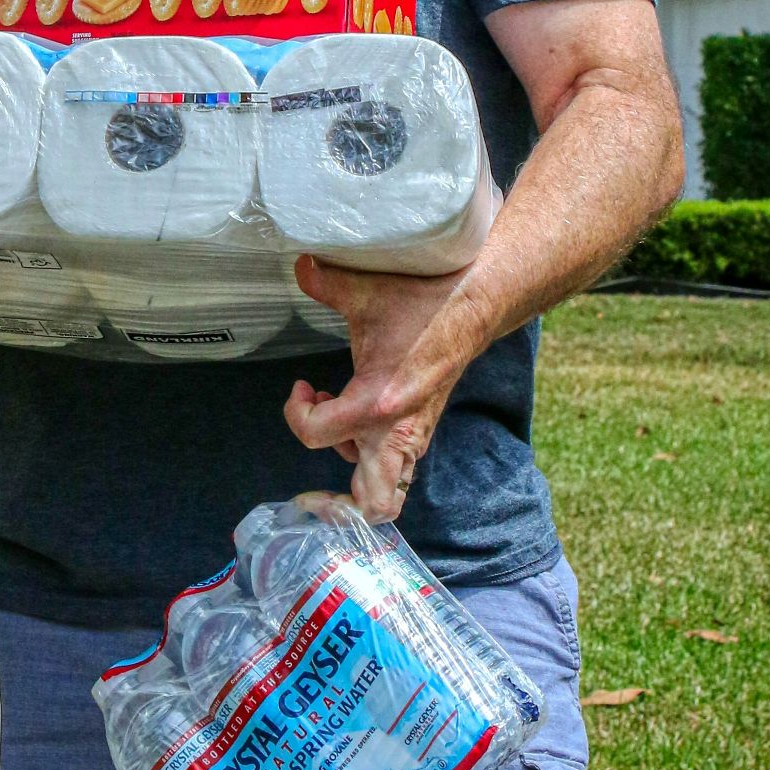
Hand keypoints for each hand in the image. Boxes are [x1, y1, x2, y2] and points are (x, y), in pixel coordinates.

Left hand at [282, 255, 493, 522]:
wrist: (475, 306)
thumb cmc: (424, 303)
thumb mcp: (367, 292)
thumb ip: (325, 282)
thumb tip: (301, 265)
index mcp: (376, 404)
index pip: (313, 435)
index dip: (294, 413)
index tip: (302, 386)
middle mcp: (397, 432)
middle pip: (370, 503)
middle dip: (336, 501)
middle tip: (314, 475)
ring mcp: (413, 437)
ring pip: (385, 491)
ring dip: (354, 474)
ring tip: (339, 433)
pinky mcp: (421, 431)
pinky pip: (396, 468)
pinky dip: (373, 462)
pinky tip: (360, 425)